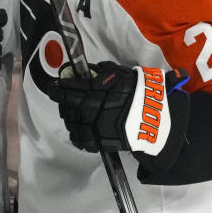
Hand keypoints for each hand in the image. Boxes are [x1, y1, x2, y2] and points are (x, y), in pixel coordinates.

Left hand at [46, 62, 189, 165]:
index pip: (72, 88)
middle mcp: (96, 107)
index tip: (53, 86)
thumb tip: (86, 71)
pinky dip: (77, 135)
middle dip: (61, 101)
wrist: (158, 116)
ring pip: (74, 123)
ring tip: (68, 113)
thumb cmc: (141, 91)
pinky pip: (83, 140)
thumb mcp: (122, 73)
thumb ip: (103, 71)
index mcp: (100, 89)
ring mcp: (98, 125)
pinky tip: (76, 130)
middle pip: (70, 105)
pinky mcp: (103, 141)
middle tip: (58, 97)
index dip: (59, 87)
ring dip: (68, 117)